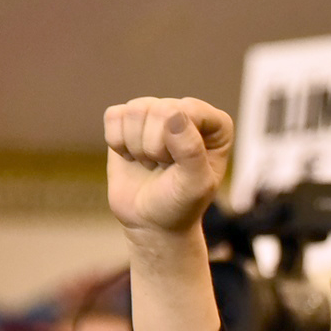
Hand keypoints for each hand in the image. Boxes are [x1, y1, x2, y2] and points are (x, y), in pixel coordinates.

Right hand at [104, 97, 232, 235]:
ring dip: (136, 146)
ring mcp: (157, 113)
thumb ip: (191, 150)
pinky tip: (132, 157)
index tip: (180, 167)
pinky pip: (113, 116)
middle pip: (158, 109)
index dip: (174, 141)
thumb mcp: (195, 185)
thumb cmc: (180, 204)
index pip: (187, 110)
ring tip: (150, 163)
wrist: (151, 221)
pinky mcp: (129, 120)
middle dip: (153, 147)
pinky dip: (117, 142)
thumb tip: (174, 114)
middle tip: (163, 167)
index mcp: (216, 125)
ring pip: (134, 110)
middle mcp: (188, 112)